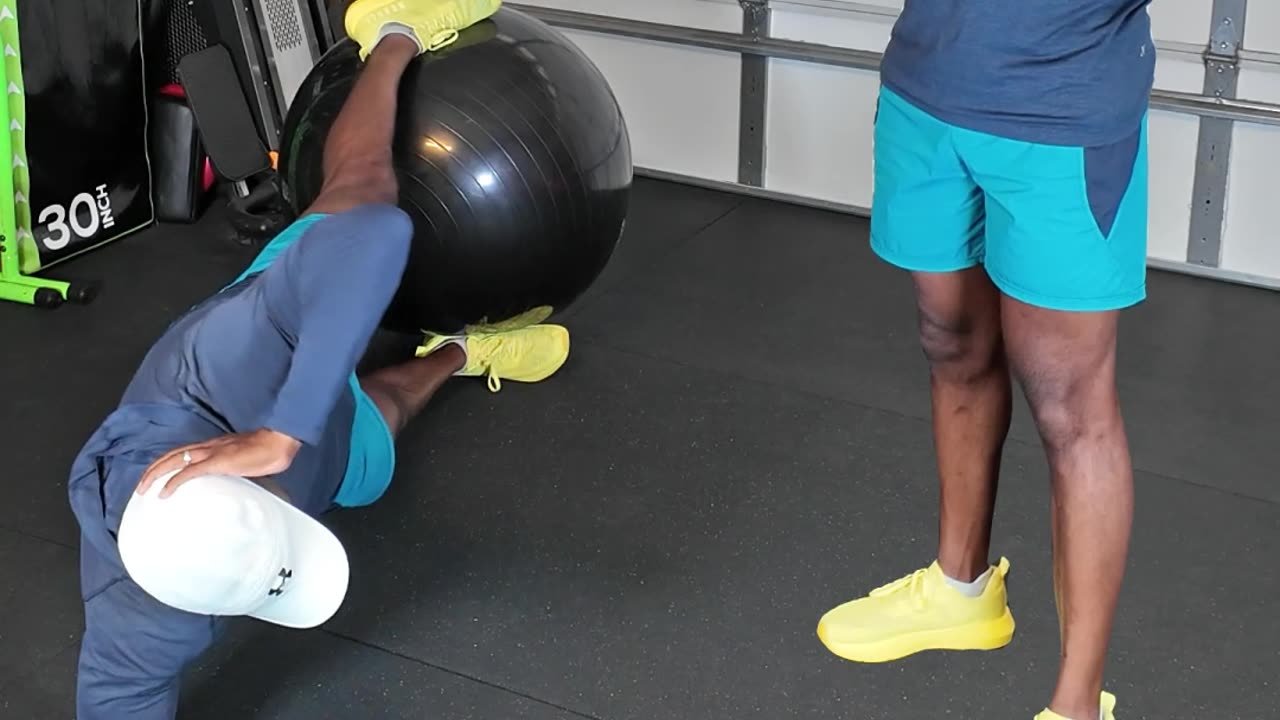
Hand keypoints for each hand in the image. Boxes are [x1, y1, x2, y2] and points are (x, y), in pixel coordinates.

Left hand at [136, 429, 302, 498]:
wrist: (279, 443)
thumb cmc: (269, 451)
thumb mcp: (246, 461)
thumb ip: (236, 469)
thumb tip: (234, 480)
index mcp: (214, 446)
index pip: (183, 452)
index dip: (167, 463)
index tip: (157, 477)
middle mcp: (208, 447)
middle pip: (171, 455)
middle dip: (153, 469)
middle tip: (141, 486)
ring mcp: (211, 453)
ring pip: (173, 460)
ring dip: (155, 474)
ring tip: (143, 489)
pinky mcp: (216, 462)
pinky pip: (188, 473)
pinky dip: (173, 482)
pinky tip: (164, 493)